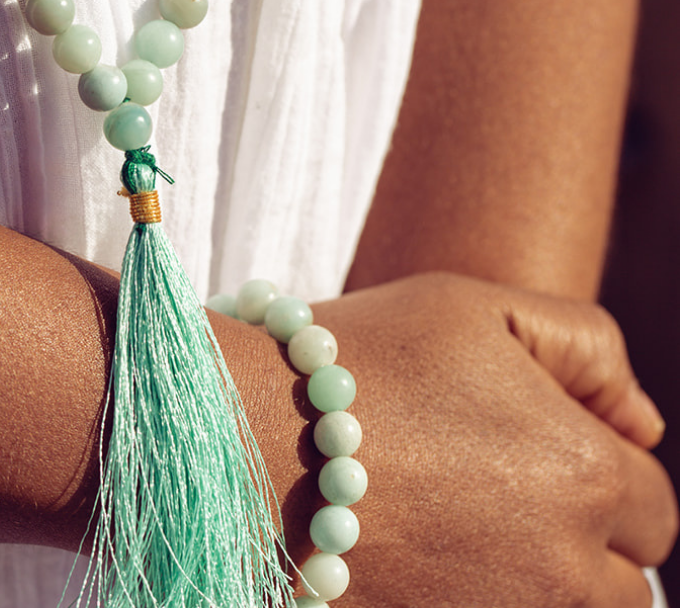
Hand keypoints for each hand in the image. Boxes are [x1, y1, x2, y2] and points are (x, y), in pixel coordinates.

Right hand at [216, 273, 676, 606]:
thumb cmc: (363, 357)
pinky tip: (426, 542)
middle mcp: (559, 569)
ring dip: (537, 572)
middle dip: (584, 536)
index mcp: (584, 477)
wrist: (246, 429)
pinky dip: (475, 590)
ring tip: (462, 513)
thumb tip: (644, 423)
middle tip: (502, 483)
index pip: (655, 507)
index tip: (542, 440)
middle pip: (624, 582)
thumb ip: (586, 345)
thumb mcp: (478, 305)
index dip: (605, 466)